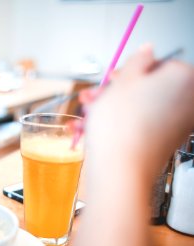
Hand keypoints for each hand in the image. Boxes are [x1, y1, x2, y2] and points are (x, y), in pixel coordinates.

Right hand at [85, 46, 193, 176]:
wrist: (120, 168)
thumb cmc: (121, 126)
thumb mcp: (124, 80)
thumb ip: (138, 59)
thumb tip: (147, 50)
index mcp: (184, 77)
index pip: (159, 63)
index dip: (132, 70)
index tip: (114, 78)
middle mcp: (190, 100)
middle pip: (151, 87)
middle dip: (119, 91)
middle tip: (98, 96)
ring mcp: (180, 123)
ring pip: (144, 106)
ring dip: (114, 107)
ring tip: (89, 114)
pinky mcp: (167, 141)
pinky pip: (144, 124)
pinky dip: (124, 123)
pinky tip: (98, 127)